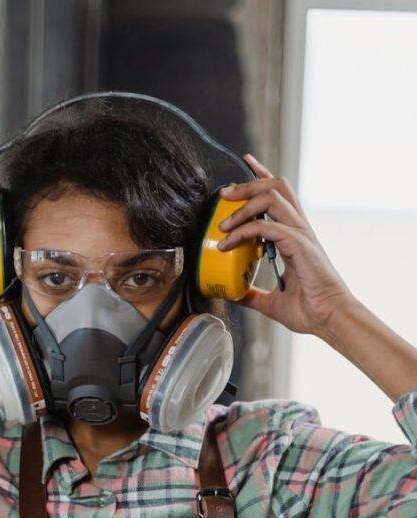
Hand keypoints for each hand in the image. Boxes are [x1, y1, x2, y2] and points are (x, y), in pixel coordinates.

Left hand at [216, 153, 354, 336]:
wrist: (328, 320)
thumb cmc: (309, 310)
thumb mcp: (271, 302)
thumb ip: (252, 293)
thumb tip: (233, 294)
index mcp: (295, 235)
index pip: (279, 195)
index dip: (262, 176)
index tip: (246, 163)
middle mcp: (299, 228)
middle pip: (276, 186)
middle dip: (247, 184)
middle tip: (223, 194)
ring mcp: (301, 234)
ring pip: (273, 197)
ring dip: (243, 205)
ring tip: (222, 223)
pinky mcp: (299, 245)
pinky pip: (268, 227)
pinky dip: (245, 231)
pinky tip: (228, 244)